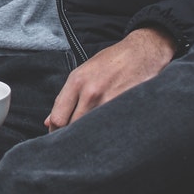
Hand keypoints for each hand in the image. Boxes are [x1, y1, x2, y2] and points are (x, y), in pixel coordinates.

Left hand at [46, 28, 176, 130]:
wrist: (144, 51)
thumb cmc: (112, 61)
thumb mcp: (84, 72)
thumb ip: (65, 98)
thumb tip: (49, 122)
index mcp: (77, 82)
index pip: (58, 119)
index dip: (56, 132)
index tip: (60, 137)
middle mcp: (91, 92)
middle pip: (74, 128)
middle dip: (73, 136)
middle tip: (75, 142)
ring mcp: (110, 101)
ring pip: (92, 130)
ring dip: (91, 137)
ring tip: (93, 137)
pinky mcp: (127, 107)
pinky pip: (112, 128)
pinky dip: (109, 133)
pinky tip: (110, 132)